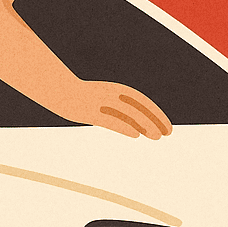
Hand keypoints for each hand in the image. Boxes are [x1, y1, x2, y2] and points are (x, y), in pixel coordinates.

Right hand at [51, 79, 173, 138]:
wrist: (58, 90)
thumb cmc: (85, 97)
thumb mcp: (106, 101)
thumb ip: (122, 111)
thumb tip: (140, 128)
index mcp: (118, 89)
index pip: (143, 102)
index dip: (157, 114)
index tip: (168, 127)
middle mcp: (113, 94)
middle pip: (139, 107)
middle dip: (156, 120)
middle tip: (169, 133)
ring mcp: (101, 102)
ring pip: (128, 113)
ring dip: (145, 124)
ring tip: (157, 137)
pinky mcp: (89, 112)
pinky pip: (110, 119)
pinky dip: (124, 126)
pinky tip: (136, 135)